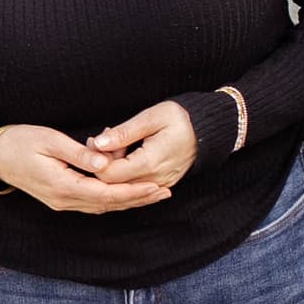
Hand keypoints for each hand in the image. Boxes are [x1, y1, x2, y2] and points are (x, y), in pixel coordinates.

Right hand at [0, 125, 170, 213]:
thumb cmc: (19, 142)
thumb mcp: (50, 141)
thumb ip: (79, 154)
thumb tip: (106, 164)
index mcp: (62, 186)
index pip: (106, 194)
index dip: (133, 192)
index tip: (156, 186)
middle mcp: (64, 200)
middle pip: (108, 205)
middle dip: (138, 199)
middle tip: (165, 192)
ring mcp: (61, 201)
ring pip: (102, 206)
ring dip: (128, 201)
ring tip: (153, 194)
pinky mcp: (60, 198)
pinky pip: (92, 203)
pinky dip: (113, 199)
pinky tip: (127, 194)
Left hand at [87, 98, 202, 191]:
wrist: (206, 131)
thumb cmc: (180, 120)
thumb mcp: (151, 118)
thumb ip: (123, 133)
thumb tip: (98, 143)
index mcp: (150, 163)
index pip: (109, 174)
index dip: (97, 160)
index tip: (98, 140)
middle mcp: (154, 180)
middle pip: (112, 183)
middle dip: (103, 163)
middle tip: (105, 139)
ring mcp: (158, 185)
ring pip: (122, 186)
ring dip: (113, 166)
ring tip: (117, 142)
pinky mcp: (160, 186)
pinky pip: (133, 186)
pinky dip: (124, 171)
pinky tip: (126, 152)